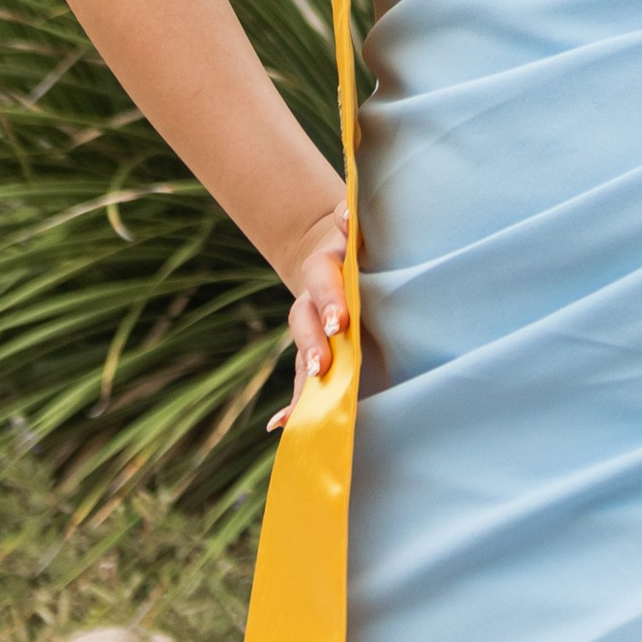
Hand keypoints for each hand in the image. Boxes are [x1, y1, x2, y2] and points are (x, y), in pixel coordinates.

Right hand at [265, 199, 349, 430]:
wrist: (340, 255)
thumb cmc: (360, 245)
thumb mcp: (359, 230)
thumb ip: (354, 222)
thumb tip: (350, 215)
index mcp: (326, 271)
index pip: (324, 283)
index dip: (329, 301)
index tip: (338, 324)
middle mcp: (311, 302)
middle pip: (304, 323)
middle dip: (312, 346)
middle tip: (322, 367)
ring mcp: (310, 329)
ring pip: (301, 354)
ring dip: (301, 380)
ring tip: (298, 412)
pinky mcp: (315, 351)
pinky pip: (302, 378)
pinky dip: (294, 402)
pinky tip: (282, 426)